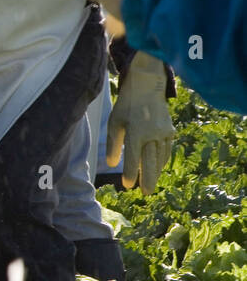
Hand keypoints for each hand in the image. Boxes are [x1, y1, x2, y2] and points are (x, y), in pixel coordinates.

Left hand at [107, 51, 174, 193]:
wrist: (148, 87)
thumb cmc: (126, 106)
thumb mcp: (114, 122)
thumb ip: (114, 144)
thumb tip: (112, 164)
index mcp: (136, 132)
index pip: (133, 158)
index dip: (130, 173)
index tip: (127, 185)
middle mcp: (152, 134)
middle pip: (150, 162)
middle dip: (148, 179)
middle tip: (145, 193)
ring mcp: (164, 133)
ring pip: (160, 158)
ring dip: (156, 172)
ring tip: (150, 185)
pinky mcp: (170, 131)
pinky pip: (166, 150)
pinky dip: (161, 161)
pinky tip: (157, 169)